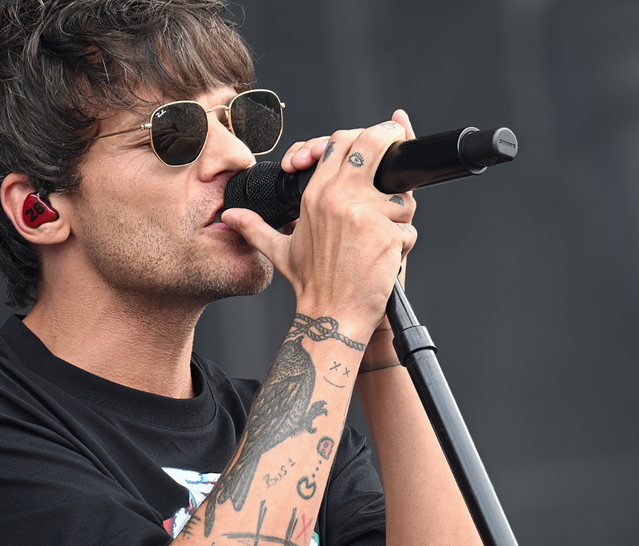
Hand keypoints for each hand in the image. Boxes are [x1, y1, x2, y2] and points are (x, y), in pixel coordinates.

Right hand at [223, 110, 418, 340]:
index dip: (357, 136)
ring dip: (400, 213)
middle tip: (397, 138)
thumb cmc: (312, 285)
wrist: (331, 315)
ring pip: (400, 194)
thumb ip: (255, 226)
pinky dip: (404, 242)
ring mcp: (363, 213)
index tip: (371, 139)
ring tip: (382, 236)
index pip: (338, 143)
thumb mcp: (278, 250)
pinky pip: (408, 226)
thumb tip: (230, 216)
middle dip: (390, 137)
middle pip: (371, 144)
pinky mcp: (385, 232)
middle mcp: (338, 198)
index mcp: (314, 195)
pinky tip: (386, 257)